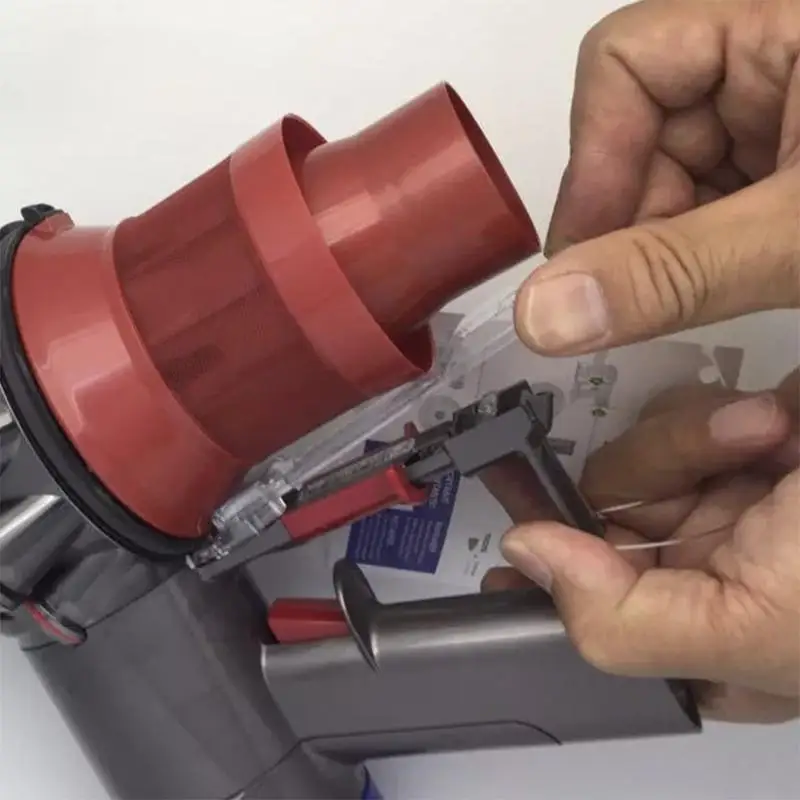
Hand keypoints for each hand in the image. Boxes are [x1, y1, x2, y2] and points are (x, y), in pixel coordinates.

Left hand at [483, 374, 799, 722]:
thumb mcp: (775, 625)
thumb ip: (637, 623)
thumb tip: (531, 566)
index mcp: (728, 645)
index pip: (609, 622)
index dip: (555, 585)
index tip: (516, 538)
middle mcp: (727, 579)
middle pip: (617, 528)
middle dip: (656, 482)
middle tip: (728, 458)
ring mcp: (740, 507)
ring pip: (642, 467)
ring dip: (693, 444)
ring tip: (774, 432)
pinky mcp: (752, 451)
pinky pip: (679, 425)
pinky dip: (713, 418)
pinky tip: (779, 418)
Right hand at [514, 0, 799, 354]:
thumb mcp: (796, 236)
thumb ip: (672, 272)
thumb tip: (538, 317)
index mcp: (775, 23)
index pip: (624, 62)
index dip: (595, 161)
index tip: (590, 255)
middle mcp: (765, 59)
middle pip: (638, 129)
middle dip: (633, 218)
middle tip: (643, 295)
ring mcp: (776, 114)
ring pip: (665, 175)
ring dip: (663, 244)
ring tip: (705, 290)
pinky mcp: (783, 165)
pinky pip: (704, 202)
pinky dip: (697, 253)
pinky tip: (725, 281)